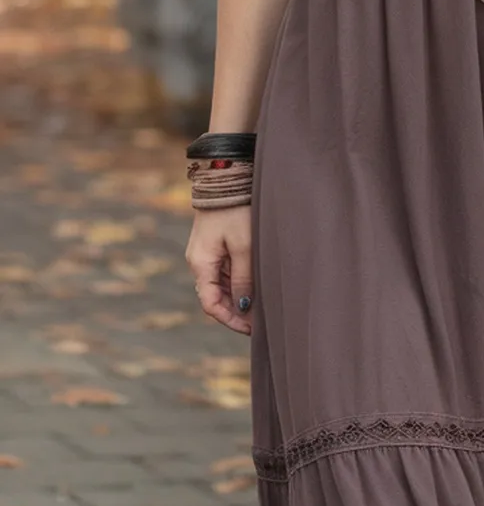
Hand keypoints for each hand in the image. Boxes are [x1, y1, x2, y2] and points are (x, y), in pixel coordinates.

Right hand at [186, 206, 253, 333]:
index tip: (251, 329)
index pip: (210, 304)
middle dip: (236, 310)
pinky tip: (255, 284)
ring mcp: (206, 252)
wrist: (227, 176)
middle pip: (215, 296)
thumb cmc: (236, 210)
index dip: (230, 320)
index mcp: (201, 263)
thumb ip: (243, 279)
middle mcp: (199, 261)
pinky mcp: (215, 243)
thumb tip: (243, 307)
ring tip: (261, 304)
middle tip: (260, 320)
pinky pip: (224, 270)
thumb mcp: (244, 246)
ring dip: (238, 296)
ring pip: (221, 284)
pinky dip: (238, 281)